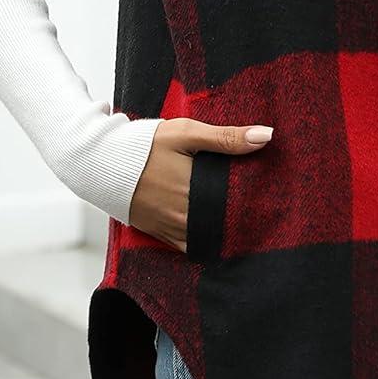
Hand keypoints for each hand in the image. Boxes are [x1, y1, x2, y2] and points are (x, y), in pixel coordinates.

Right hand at [127, 116, 273, 251]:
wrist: (101, 162)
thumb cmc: (144, 145)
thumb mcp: (186, 133)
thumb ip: (226, 137)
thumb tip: (265, 136)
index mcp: (195, 189)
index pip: (239, 202)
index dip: (259, 201)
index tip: (276, 197)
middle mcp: (185, 214)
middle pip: (227, 222)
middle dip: (248, 217)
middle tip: (269, 211)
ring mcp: (172, 227)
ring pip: (211, 237)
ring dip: (229, 231)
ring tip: (251, 224)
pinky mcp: (160, 233)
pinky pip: (191, 246)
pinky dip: (207, 243)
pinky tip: (221, 236)